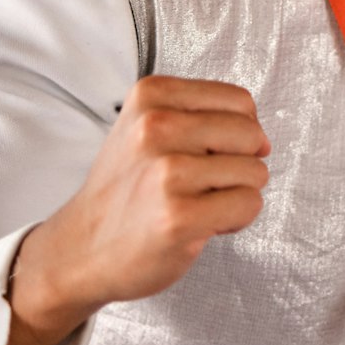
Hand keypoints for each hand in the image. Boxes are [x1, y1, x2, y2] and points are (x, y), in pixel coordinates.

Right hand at [4, 76, 270, 344]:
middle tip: (206, 183)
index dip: (239, 131)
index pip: (241, 101)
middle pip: (251, 134)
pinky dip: (236, 219)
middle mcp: (156, 127)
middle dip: (242, 162)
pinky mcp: (178, 216)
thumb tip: (262, 138)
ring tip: (199, 203)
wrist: (81, 249)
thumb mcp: (147, 127)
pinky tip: (203, 224)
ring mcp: (166, 173)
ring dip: (238, 193)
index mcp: (152, 96)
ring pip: (255, 171)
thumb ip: (201, 117)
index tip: (213, 152)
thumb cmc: (124, 190)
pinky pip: (248, 204)